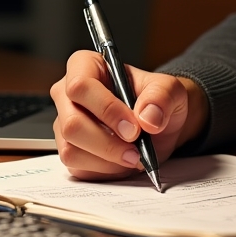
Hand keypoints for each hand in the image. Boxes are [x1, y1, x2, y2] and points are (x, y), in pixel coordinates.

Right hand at [50, 51, 208, 179]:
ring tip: (134, 155)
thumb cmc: (157, 100)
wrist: (159, 126)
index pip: (80, 86)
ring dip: (107, 159)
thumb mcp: (170, 89)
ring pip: (71, 149)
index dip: (106, 109)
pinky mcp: (68, 151)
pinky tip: (122, 161)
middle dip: (108, 142)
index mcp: (85, 66)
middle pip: (72, 123)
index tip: (133, 128)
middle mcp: (68, 95)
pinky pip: (77, 168)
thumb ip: (162, 96)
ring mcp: (65, 124)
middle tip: (136, 149)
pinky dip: (104, 170)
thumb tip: (147, 117)